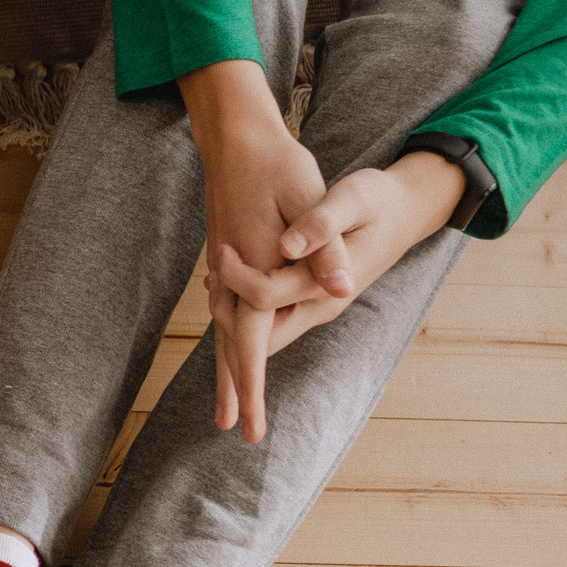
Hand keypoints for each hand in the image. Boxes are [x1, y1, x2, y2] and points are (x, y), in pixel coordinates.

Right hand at [180, 60, 325, 443]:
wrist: (235, 135)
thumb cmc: (278, 166)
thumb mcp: (314, 199)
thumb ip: (325, 247)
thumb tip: (342, 288)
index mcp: (252, 270)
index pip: (249, 343)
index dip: (253, 388)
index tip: (251, 428)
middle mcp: (231, 275)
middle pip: (230, 344)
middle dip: (236, 390)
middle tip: (234, 431)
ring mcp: (224, 267)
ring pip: (224, 328)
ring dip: (229, 366)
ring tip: (230, 402)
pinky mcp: (227, 256)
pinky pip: (225, 308)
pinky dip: (228, 335)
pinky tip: (231, 341)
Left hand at [212, 151, 466, 355]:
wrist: (404, 210)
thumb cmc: (377, 200)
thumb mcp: (351, 199)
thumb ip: (321, 225)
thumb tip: (287, 247)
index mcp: (328, 285)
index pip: (265, 298)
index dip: (236, 278)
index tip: (220, 249)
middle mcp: (321, 305)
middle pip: (261, 337)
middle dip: (228, 316)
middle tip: (210, 278)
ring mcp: (316, 306)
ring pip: (264, 332)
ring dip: (234, 313)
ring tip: (215, 278)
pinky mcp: (310, 298)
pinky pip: (271, 317)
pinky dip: (245, 307)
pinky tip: (228, 279)